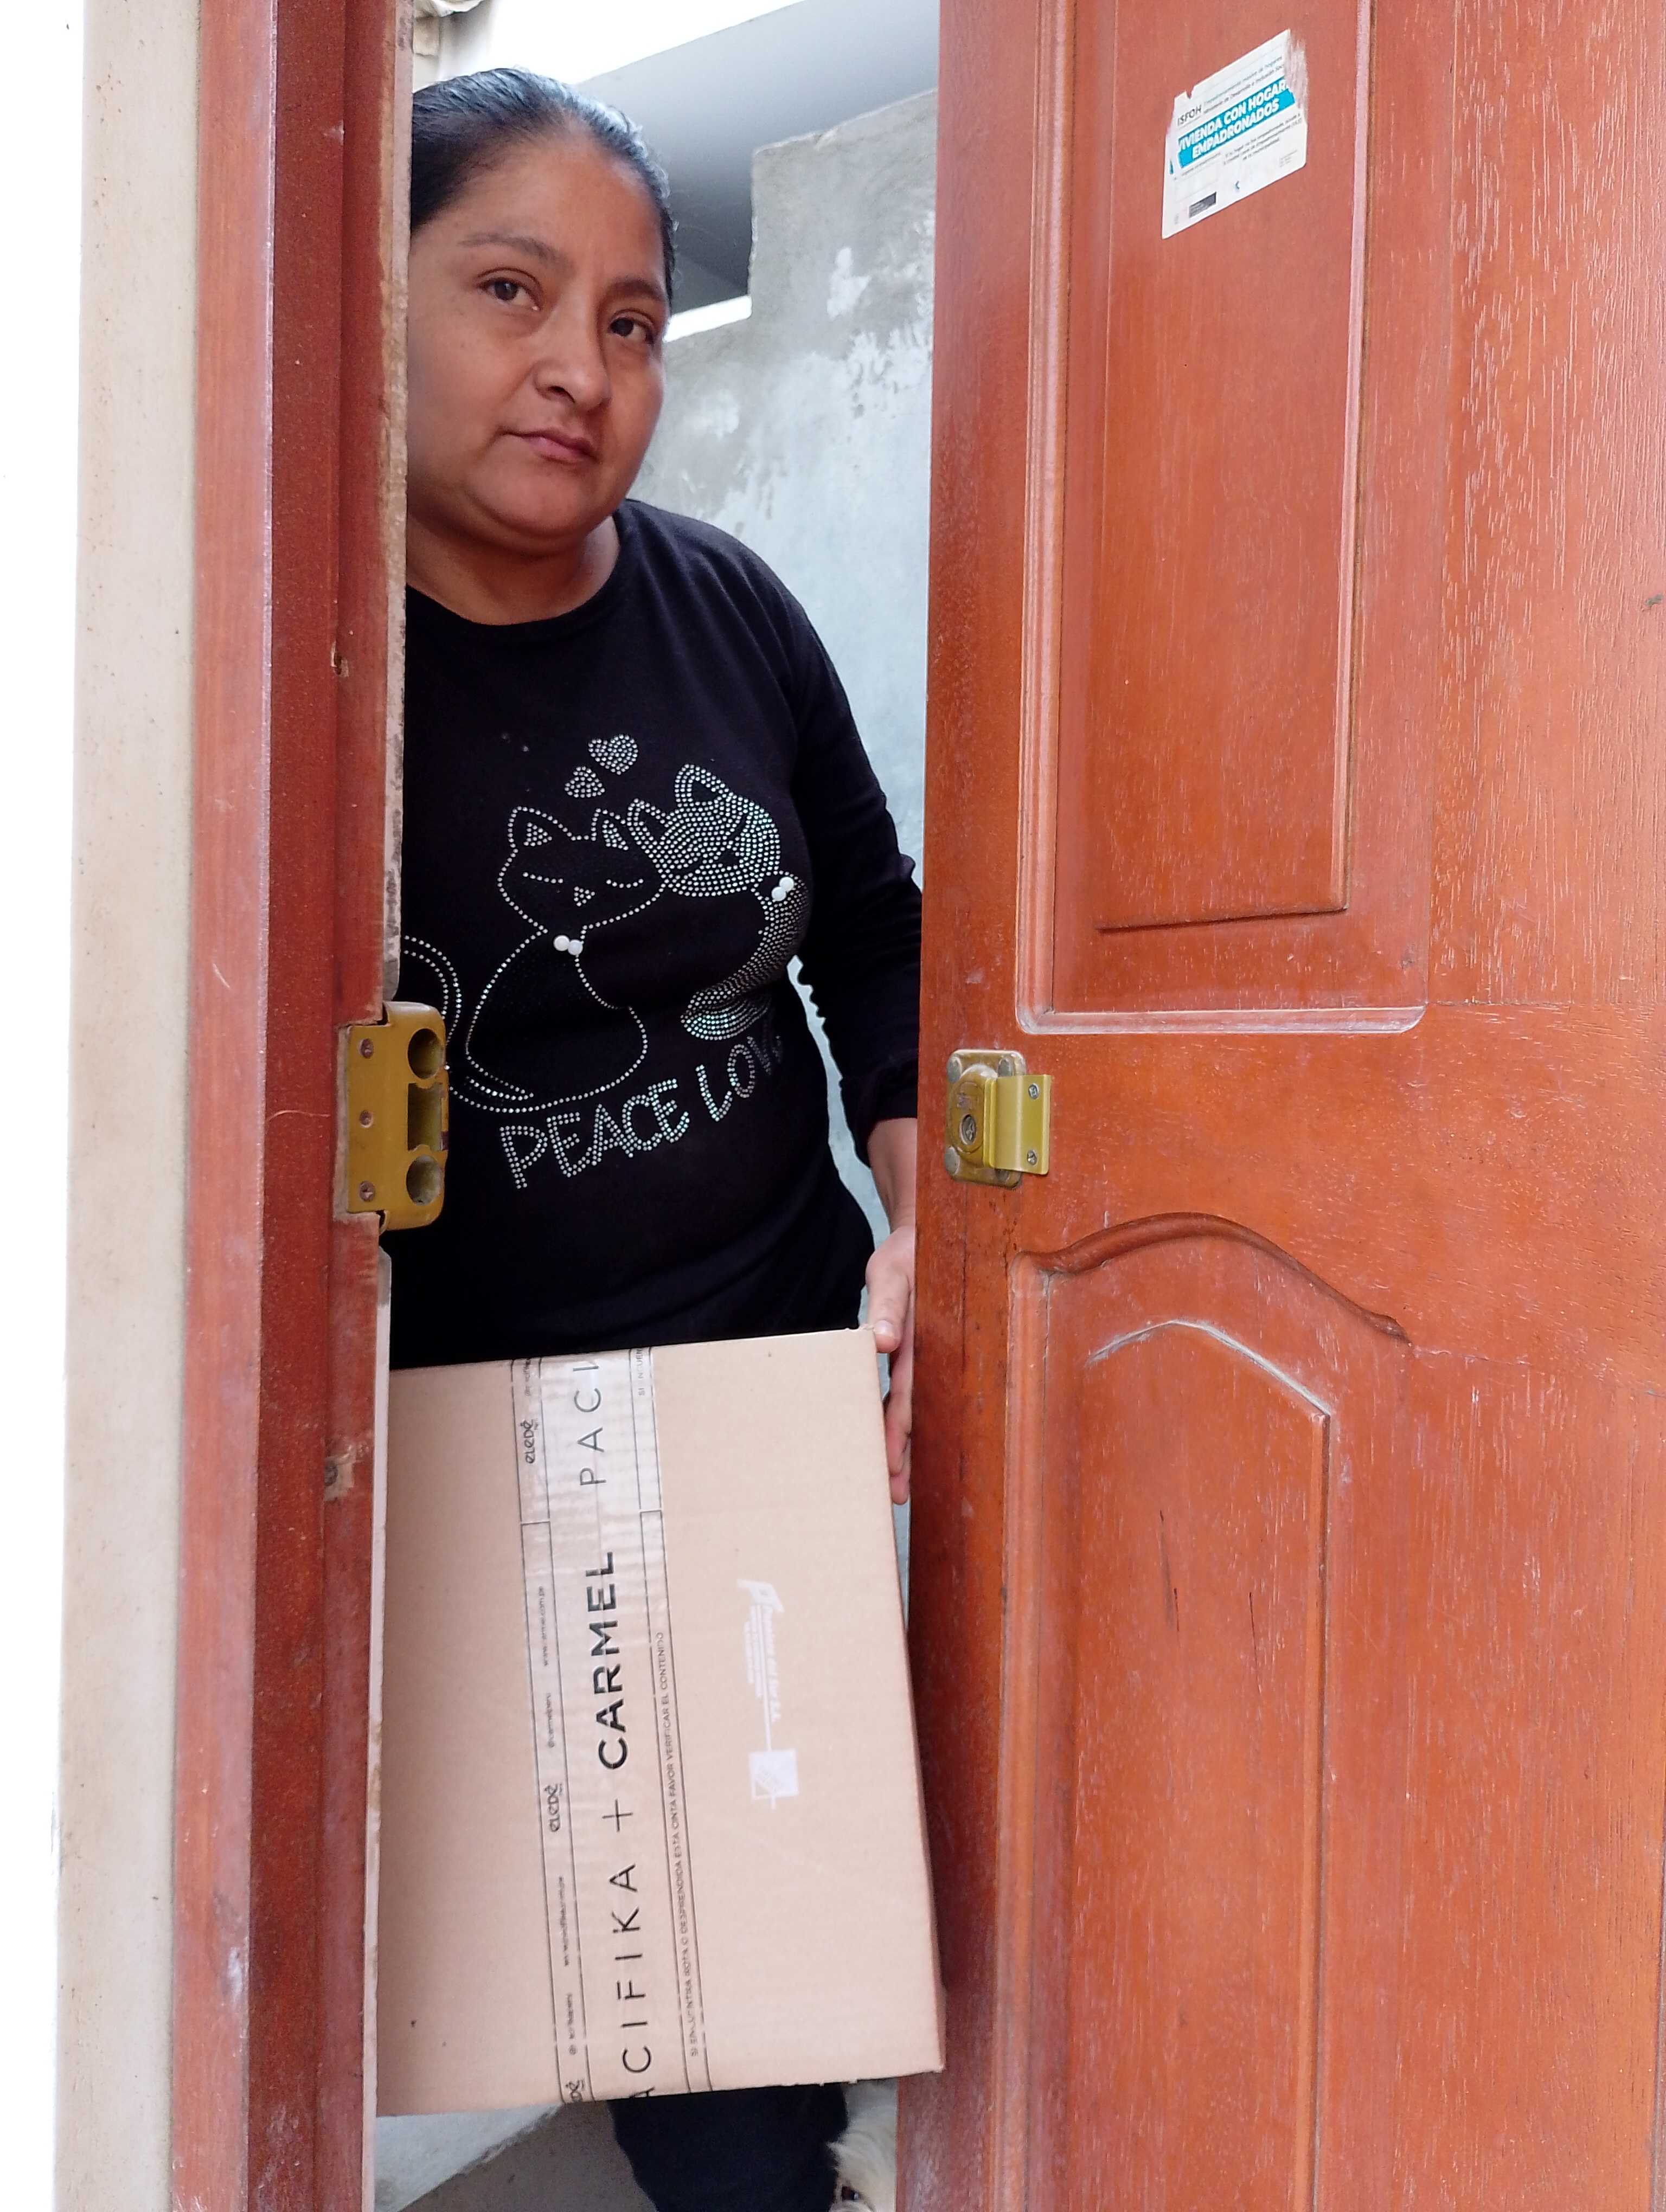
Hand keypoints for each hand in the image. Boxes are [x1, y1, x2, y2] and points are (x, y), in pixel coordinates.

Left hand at [866, 1223, 914, 1502]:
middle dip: (903, 1453)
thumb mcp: (891, 1272)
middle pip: (911, 1412)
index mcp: (916, 1341)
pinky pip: (904, 1395)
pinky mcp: (908, 1356)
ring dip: (905, 1446)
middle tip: (897, 1494)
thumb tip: (883, 1341)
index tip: (891, 1464)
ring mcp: (917, 1360)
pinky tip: (896, 1447)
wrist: (922, 1241)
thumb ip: (888, 1305)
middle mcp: (920, 1357)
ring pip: (910, 1410)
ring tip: (899, 1486)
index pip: (906, 1393)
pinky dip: (899, 1422)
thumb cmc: (904, 1256)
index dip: (899, 1430)